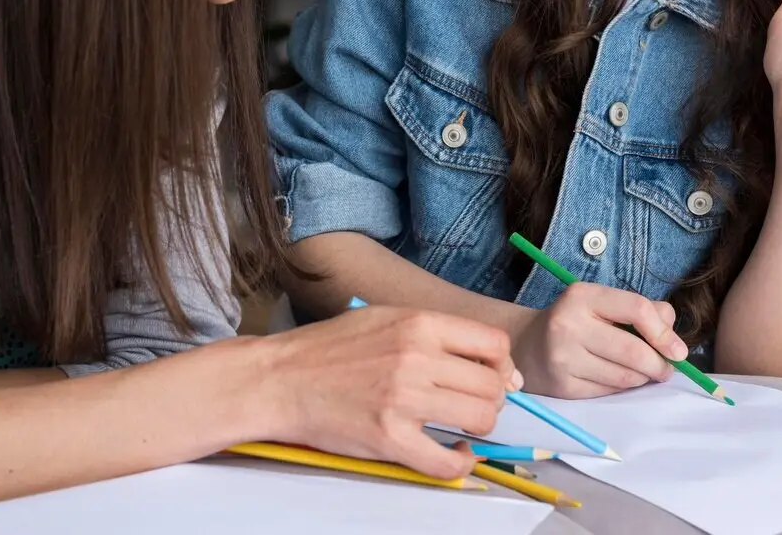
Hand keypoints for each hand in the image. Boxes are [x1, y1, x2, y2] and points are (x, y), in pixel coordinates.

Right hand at [261, 306, 517, 479]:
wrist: (280, 379)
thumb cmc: (330, 348)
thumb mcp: (384, 317)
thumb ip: (435, 333)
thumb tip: (491, 363)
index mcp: (418, 323)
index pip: (494, 346)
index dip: (502, 367)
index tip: (493, 379)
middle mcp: (417, 358)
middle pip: (492, 386)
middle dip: (492, 400)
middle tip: (471, 406)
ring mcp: (404, 399)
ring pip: (480, 419)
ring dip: (478, 428)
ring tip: (459, 428)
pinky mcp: (389, 438)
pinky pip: (448, 462)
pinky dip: (460, 464)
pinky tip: (452, 454)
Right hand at [512, 282, 686, 398]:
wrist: (527, 346)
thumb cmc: (577, 322)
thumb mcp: (603, 305)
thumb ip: (643, 312)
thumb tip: (674, 338)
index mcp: (582, 296)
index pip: (637, 309)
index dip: (664, 333)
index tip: (679, 351)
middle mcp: (568, 324)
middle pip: (634, 351)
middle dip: (659, 364)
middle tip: (665, 369)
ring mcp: (563, 357)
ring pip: (625, 377)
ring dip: (642, 378)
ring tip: (639, 372)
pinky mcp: (563, 386)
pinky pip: (609, 392)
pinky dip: (621, 388)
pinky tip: (614, 378)